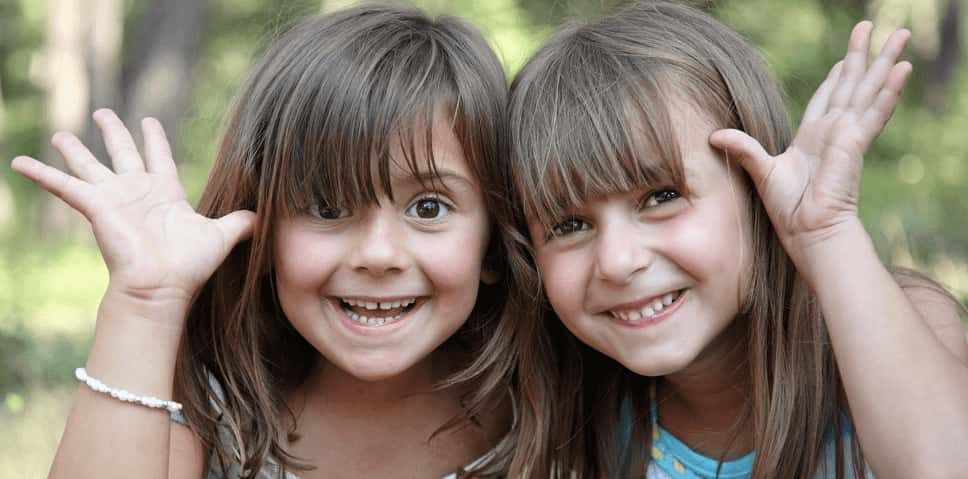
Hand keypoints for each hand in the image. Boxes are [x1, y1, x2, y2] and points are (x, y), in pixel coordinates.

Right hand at [11, 109, 254, 308]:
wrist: (161, 286)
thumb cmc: (189, 265)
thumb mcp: (221, 236)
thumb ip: (239, 222)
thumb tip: (262, 216)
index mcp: (166, 194)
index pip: (159, 158)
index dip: (155, 139)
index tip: (149, 121)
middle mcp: (138, 192)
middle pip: (123, 154)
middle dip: (114, 133)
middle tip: (104, 113)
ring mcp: (115, 198)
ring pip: (91, 165)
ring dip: (75, 150)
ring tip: (61, 133)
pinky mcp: (95, 206)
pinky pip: (63, 185)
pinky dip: (41, 173)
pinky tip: (18, 161)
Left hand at [709, 22, 911, 261]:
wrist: (808, 232)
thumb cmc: (788, 210)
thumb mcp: (760, 170)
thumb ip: (743, 148)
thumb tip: (714, 136)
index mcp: (813, 137)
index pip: (828, 97)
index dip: (836, 75)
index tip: (845, 57)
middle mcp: (834, 132)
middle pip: (851, 84)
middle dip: (863, 55)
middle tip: (873, 26)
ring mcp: (848, 136)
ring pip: (868, 89)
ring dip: (883, 61)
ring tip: (899, 35)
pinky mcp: (855, 144)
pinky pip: (875, 111)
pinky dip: (889, 90)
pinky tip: (902, 68)